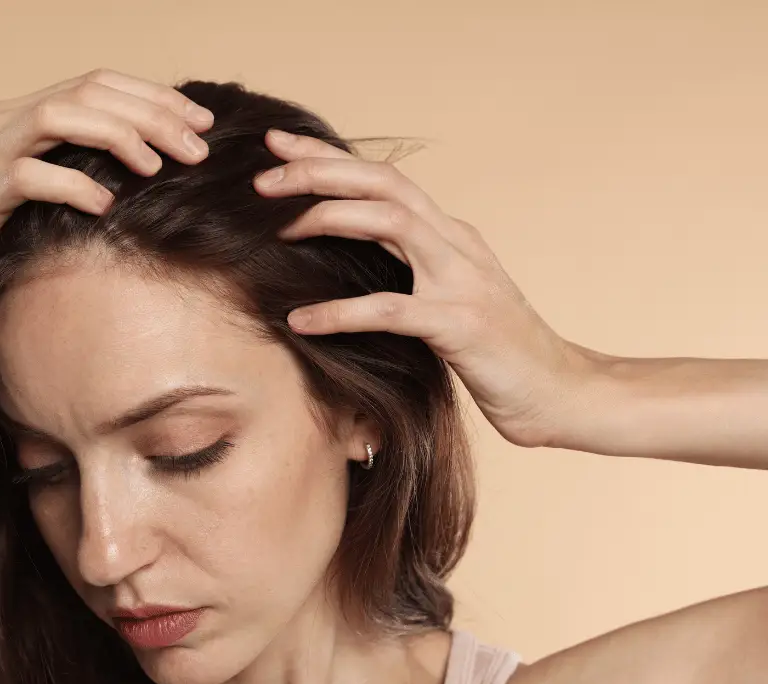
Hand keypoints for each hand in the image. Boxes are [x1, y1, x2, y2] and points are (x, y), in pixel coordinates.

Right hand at [0, 69, 215, 321]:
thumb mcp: (21, 199)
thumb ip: (63, 174)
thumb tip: (131, 181)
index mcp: (17, 115)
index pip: (97, 83)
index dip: (153, 97)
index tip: (199, 123)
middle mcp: (1, 120)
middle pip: (91, 90)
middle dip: (154, 113)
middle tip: (199, 146)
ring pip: (65, 115)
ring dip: (123, 135)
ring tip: (162, 166)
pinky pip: (35, 175)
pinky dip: (77, 185)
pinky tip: (107, 205)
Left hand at [252, 129, 593, 448]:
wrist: (562, 393)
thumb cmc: (498, 354)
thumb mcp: (448, 300)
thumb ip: (411, 273)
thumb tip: (349, 267)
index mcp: (449, 235)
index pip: (383, 179)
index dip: (329, 157)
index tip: (279, 147)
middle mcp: (456, 243)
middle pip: (382, 183)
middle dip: (319, 170)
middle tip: (262, 177)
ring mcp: (461, 280)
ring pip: (389, 222)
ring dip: (329, 216)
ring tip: (277, 229)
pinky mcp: (459, 325)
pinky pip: (389, 310)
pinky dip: (340, 312)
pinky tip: (300, 320)